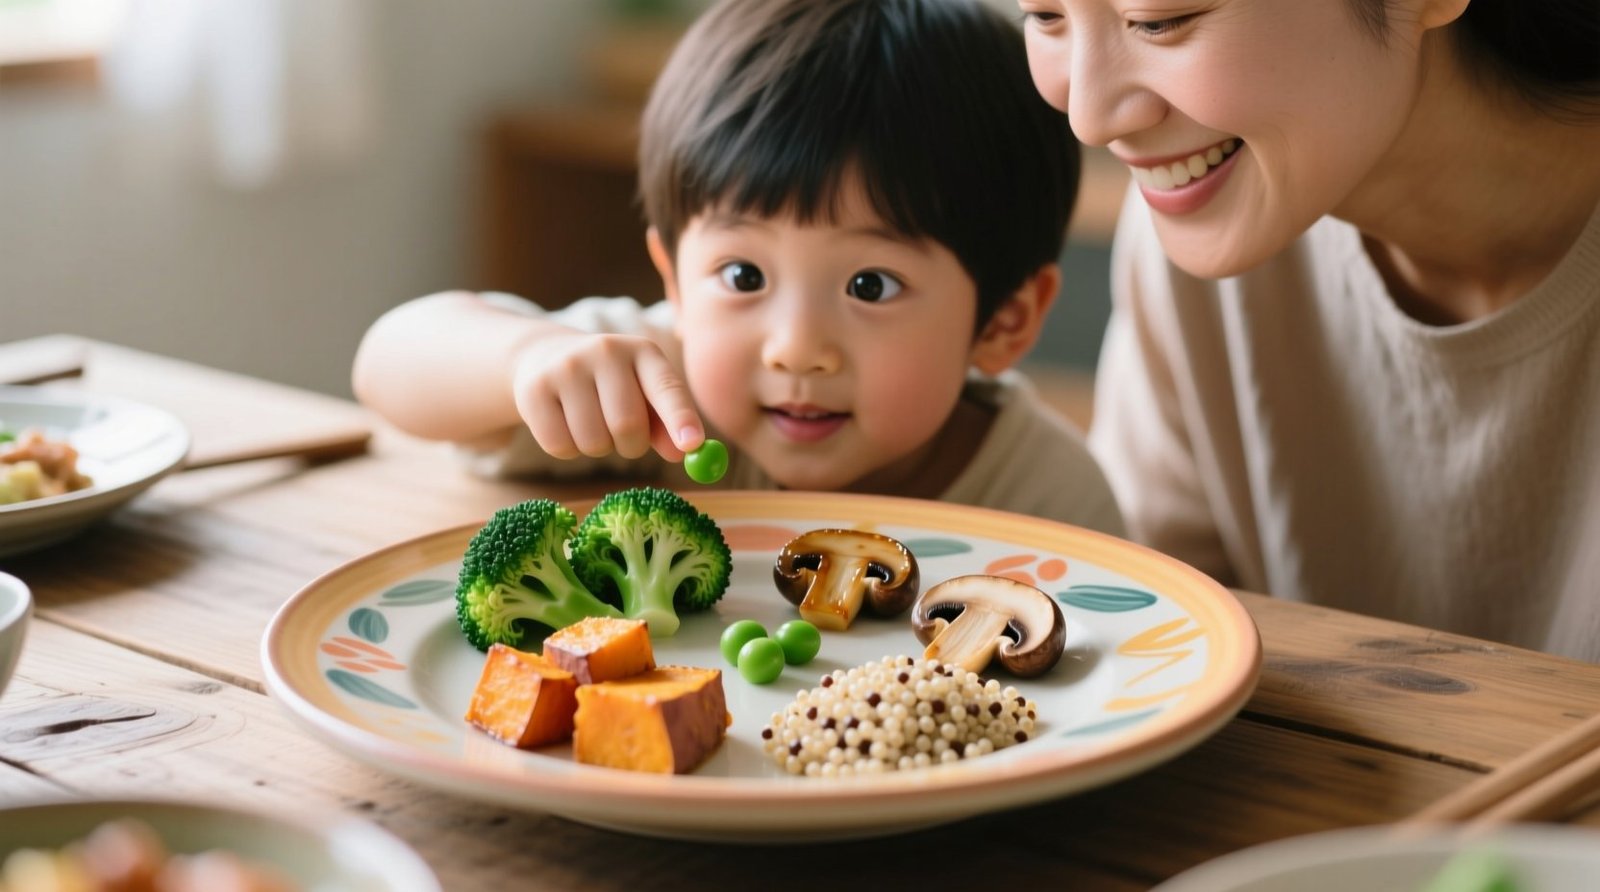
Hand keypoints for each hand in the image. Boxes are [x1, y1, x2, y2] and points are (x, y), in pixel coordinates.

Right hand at [509, 330, 703, 461]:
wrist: (546, 357)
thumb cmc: (610, 385)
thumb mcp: (643, 393)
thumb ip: (667, 423)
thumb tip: (682, 452)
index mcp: (642, 351)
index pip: (667, 388)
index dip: (680, 417)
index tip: (692, 444)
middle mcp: (605, 352)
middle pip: (627, 425)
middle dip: (631, 446)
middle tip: (625, 439)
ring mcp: (565, 368)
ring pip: (593, 442)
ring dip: (598, 448)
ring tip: (591, 423)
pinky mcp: (533, 390)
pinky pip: (560, 446)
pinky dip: (568, 449)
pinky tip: (565, 423)